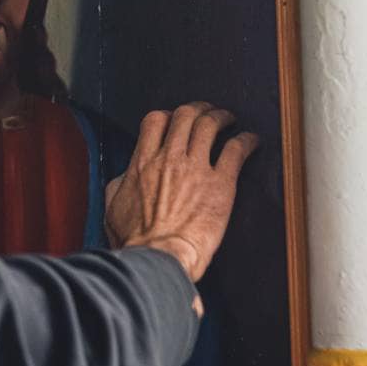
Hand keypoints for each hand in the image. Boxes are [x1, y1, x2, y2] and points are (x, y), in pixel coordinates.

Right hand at [105, 103, 257, 282]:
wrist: (159, 256)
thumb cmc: (136, 239)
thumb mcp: (114, 205)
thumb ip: (122, 182)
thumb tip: (128, 175)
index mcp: (143, 162)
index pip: (156, 121)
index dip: (168, 115)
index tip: (175, 120)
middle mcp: (169, 158)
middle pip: (185, 115)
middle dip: (198, 109)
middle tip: (207, 112)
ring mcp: (196, 168)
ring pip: (209, 125)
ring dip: (221, 117)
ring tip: (229, 118)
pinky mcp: (220, 184)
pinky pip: (236, 150)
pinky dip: (246, 141)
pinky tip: (252, 140)